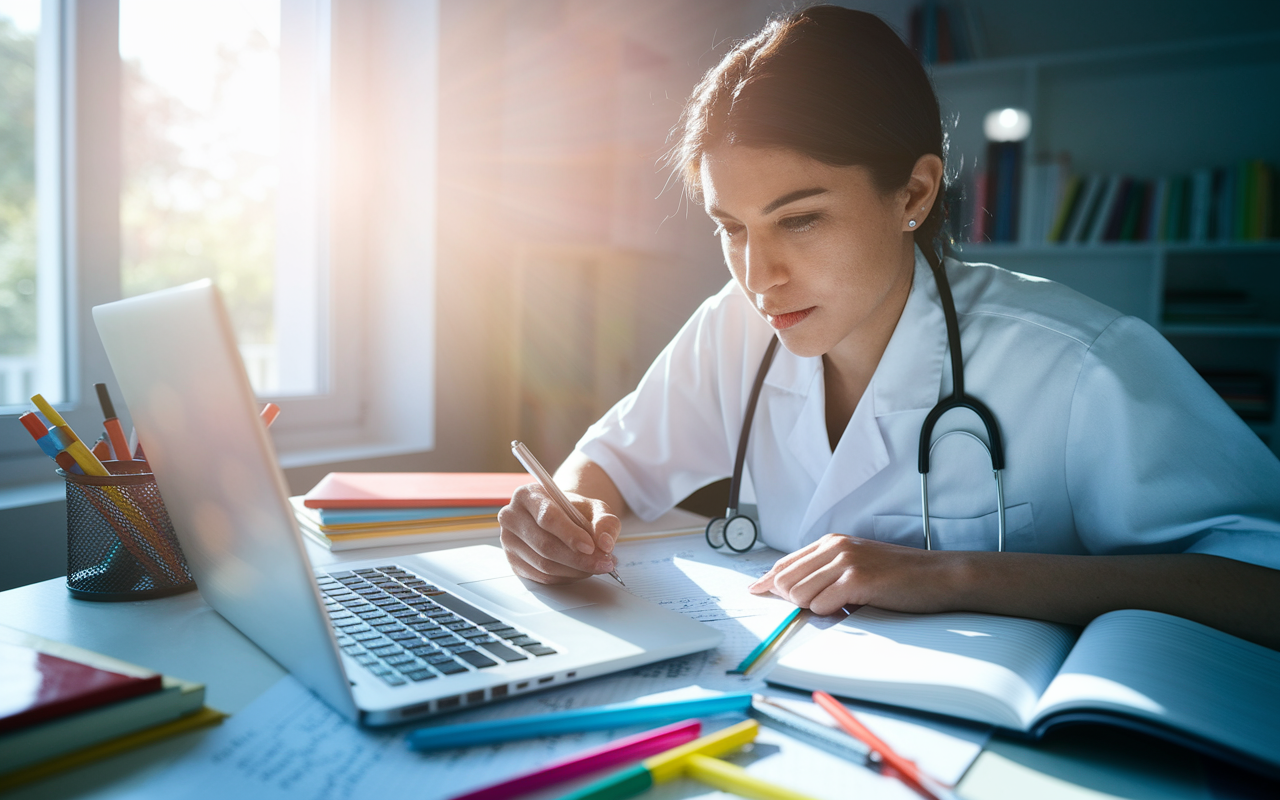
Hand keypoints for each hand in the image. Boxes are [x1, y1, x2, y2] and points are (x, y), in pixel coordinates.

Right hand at [497, 483, 621, 583]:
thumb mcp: (594, 508)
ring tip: (597, 565)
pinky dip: (566, 577)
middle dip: (578, 559)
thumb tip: (605, 544)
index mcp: (528, 495)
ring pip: (544, 565)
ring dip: (576, 570)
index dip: (570, 534)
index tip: (591, 546)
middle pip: (545, 545)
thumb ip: (605, 521)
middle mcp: (512, 517)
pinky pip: (542, 577)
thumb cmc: (573, 511)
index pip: (547, 517)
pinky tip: (581, 570)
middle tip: (604, 563)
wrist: (560, 518)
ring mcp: (509, 542)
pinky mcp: (514, 562)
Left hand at [748, 533, 942, 615]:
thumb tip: (792, 592)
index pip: (785, 563)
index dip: (768, 581)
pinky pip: (822, 605)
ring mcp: (845, 561)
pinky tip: (848, 609)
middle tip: (816, 608)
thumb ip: (826, 573)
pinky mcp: (857, 579)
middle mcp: (834, 547)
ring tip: (837, 608)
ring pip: (799, 594)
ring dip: (812, 609)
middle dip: (791, 601)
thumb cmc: (899, 576)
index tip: (755, 591)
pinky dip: (829, 614)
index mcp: (831, 542)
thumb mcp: (857, 566)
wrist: (938, 576)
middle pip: (785, 580)